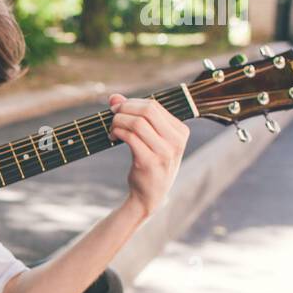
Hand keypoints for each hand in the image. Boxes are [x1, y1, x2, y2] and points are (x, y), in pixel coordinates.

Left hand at [108, 93, 189, 218]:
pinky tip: (113, 137)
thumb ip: (134, 116)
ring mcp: (164, 152)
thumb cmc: (150, 162)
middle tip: (112, 116)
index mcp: (181, 131)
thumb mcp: (149, 138)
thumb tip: (113, 97)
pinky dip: (117, 132)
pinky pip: (130, 137)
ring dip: (118, 122)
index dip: (132, 103)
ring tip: (112, 129)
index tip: (118, 109)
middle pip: (147, 110)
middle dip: (124, 109)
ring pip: (137, 123)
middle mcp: (176, 141)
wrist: (150, 194)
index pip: (154, 105)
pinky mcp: (149, 162)